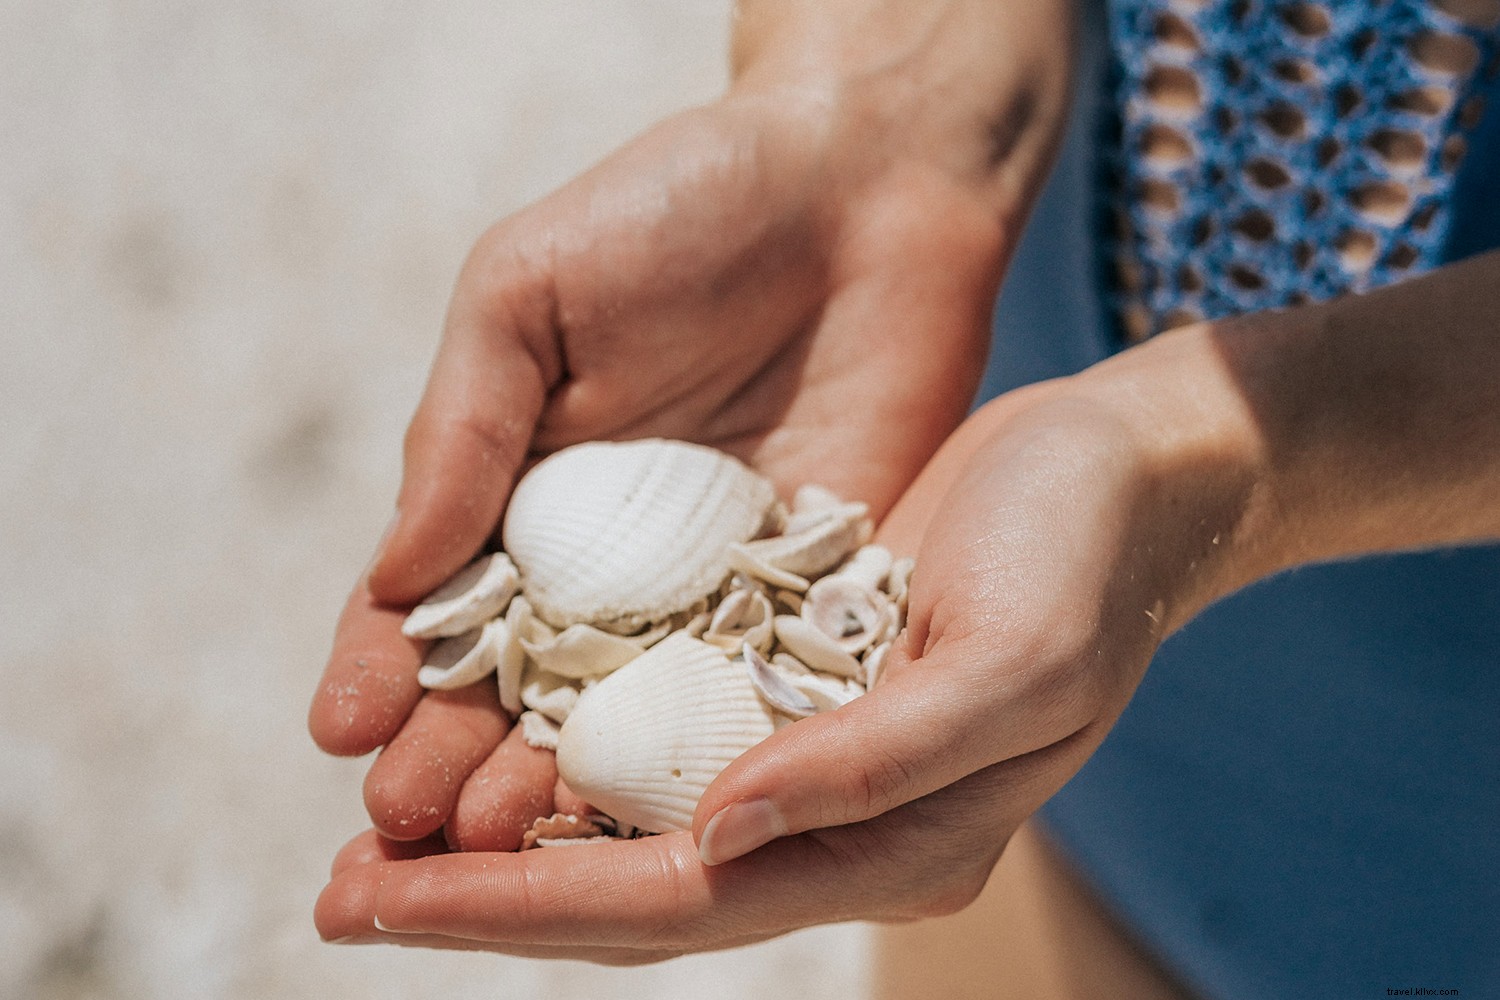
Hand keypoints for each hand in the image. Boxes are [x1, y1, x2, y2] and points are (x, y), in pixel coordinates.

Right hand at [308, 0, 1074, 846]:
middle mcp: (606, 557)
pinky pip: (748, 687)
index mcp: (520, 486)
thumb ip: (463, 428)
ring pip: (623, 710)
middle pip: (518, 682)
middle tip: (406, 834)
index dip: (387, 666)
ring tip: (504, 848)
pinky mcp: (809, 595)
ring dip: (561, 780)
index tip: (344, 732)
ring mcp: (707, 585)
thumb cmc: (682, 203)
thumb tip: (388, 576)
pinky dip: (703, 750)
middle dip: (454, 756)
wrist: (864, 180)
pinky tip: (659, 809)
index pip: (436, 600)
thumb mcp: (532, 290)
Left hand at [312, 359, 1261, 955]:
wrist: (1129, 473)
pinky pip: (654, 740)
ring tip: (379, 834)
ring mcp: (808, 757)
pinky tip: (484, 739)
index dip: (525, 907)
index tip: (387, 903)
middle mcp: (833, 819)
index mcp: (890, 839)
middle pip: (628, 886)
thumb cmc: (1088, 557)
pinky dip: (561, 752)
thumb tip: (715, 837)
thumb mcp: (1012, 661)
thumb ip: (872, 767)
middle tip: (337, 894)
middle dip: (480, 898)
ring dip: (502, 836)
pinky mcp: (789, 682)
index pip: (676, 902)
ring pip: (626, 825)